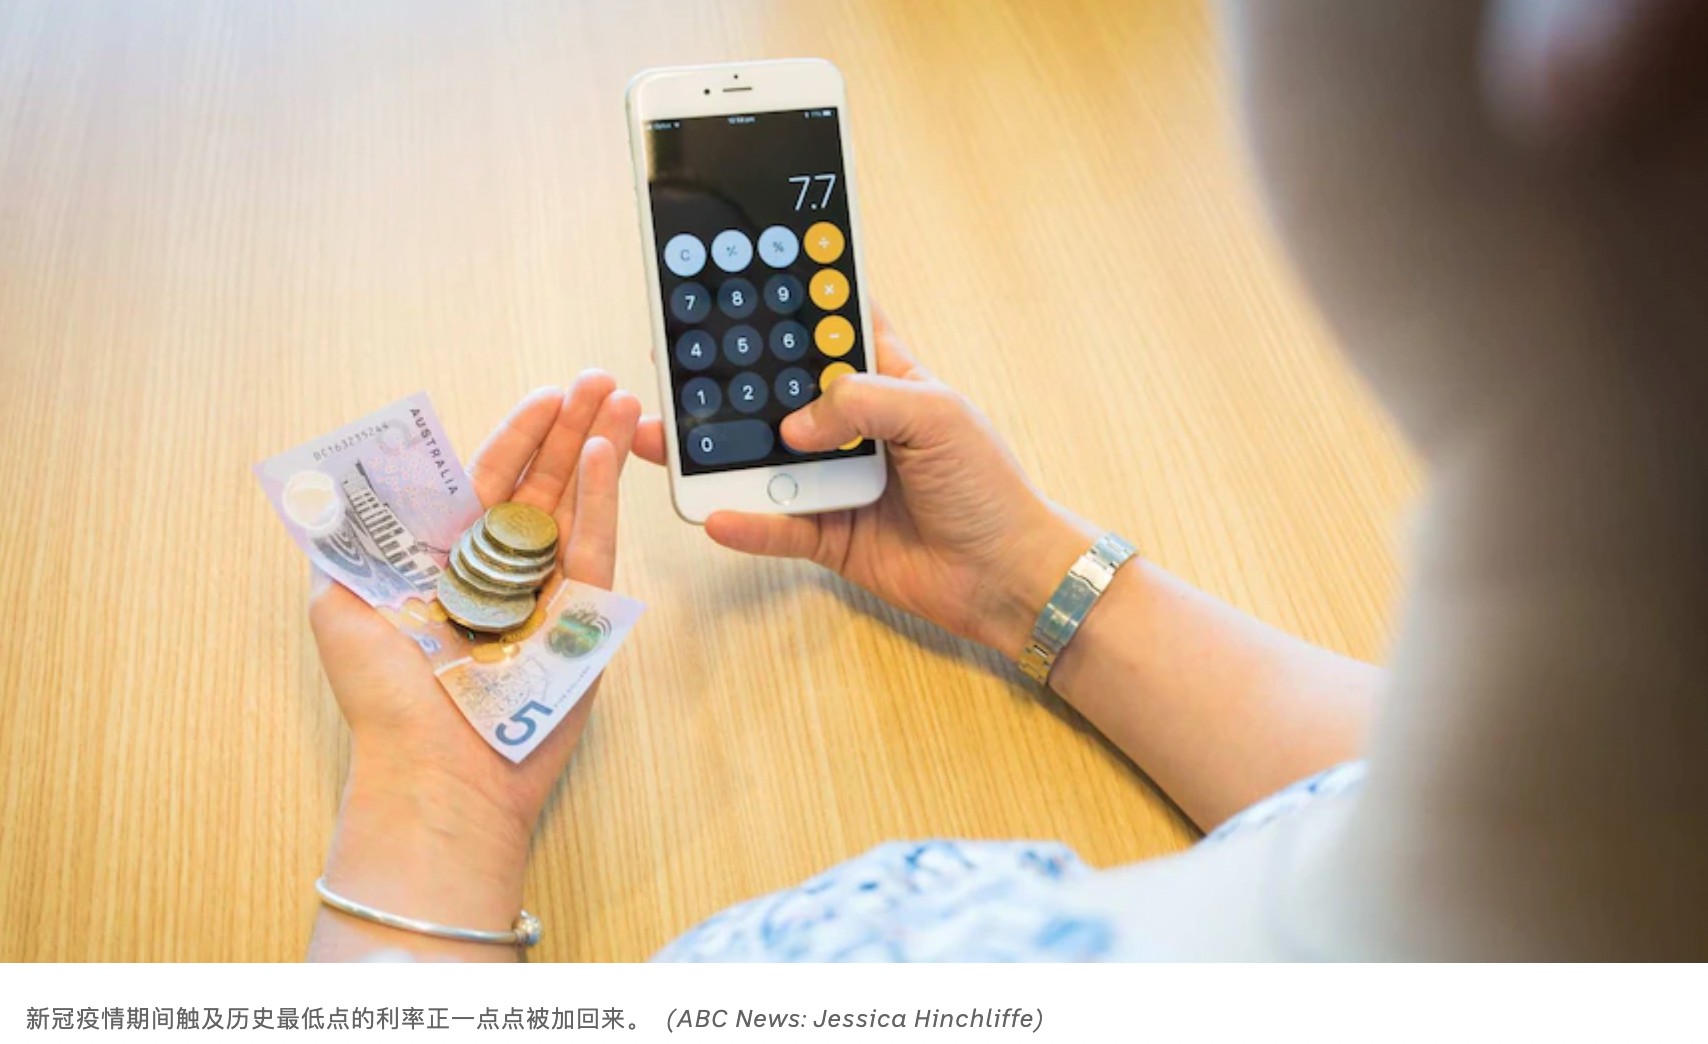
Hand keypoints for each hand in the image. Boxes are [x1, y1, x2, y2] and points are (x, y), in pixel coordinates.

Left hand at [306, 374, 638, 959]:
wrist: (438, 771)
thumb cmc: (385, 696)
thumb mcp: (337, 603)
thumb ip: (345, 539)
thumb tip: (338, 481)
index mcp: (444, 559)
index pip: (486, 477)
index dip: (516, 434)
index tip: (545, 395)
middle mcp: (498, 570)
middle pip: (540, 481)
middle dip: (570, 426)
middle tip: (598, 379)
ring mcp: (544, 592)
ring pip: (575, 504)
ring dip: (597, 446)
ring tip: (620, 397)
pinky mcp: (580, 618)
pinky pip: (594, 545)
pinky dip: (603, 497)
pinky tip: (609, 453)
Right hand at [635, 312, 1096, 656]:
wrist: (1006, 577)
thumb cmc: (988, 487)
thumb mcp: (939, 417)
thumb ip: (864, 402)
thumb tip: (795, 425)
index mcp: (885, 379)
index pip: (827, 328)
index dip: (788, 300)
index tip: (735, 275)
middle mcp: (852, 425)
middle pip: (776, 392)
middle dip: (728, 376)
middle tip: (672, 358)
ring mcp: (835, 480)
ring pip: (761, 459)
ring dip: (714, 449)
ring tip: (663, 435)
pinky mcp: (827, 535)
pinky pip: (775, 526)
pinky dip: (745, 521)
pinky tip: (713, 512)